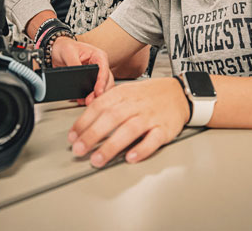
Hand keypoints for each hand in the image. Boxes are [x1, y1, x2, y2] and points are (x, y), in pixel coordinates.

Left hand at [51, 36, 113, 103]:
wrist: (55, 51)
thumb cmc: (64, 47)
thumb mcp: (68, 52)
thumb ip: (75, 63)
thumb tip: (78, 77)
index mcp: (98, 56)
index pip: (104, 71)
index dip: (102, 82)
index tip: (98, 92)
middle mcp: (100, 66)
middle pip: (106, 82)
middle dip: (99, 93)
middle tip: (90, 101)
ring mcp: (95, 75)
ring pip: (101, 89)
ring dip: (95, 97)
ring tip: (85, 102)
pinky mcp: (89, 82)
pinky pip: (92, 92)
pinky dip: (88, 97)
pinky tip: (81, 100)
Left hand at [68, 77, 189, 166]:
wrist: (178, 93)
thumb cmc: (148, 96)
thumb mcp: (125, 92)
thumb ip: (106, 104)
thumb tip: (83, 121)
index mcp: (122, 94)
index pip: (98, 107)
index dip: (83, 122)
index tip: (72, 137)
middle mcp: (135, 105)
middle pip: (111, 118)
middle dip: (92, 135)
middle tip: (79, 150)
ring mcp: (150, 117)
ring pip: (129, 130)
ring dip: (111, 146)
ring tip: (97, 159)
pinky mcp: (165, 129)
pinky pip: (153, 139)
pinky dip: (142, 149)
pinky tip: (130, 157)